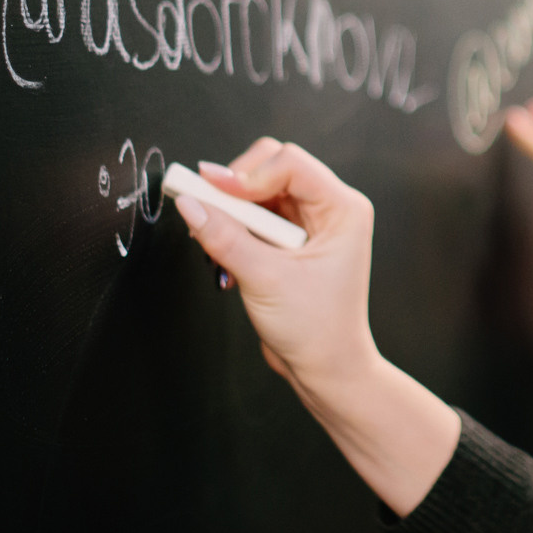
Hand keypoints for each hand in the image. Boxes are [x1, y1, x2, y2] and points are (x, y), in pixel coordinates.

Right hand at [179, 138, 457, 516]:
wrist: (325, 369)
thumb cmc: (315, 330)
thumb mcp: (265, 279)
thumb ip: (225, 238)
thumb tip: (190, 203)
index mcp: (343, 209)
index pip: (290, 163)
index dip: (247, 173)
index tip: (212, 191)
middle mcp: (330, 209)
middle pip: (272, 167)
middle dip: (235, 188)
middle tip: (204, 208)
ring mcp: (310, 223)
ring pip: (258, 191)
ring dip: (230, 212)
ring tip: (214, 243)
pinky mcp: (290, 240)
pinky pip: (254, 216)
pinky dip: (233, 228)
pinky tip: (223, 256)